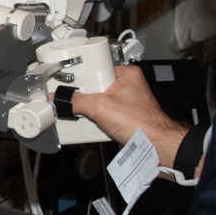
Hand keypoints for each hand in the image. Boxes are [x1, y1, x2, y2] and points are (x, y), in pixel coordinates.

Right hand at [69, 65, 187, 166]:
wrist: (156, 147)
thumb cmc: (142, 123)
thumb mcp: (101, 107)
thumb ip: (76, 101)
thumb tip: (59, 98)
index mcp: (127, 74)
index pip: (96, 67)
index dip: (81, 76)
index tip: (68, 82)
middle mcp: (128, 86)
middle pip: (95, 87)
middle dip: (84, 97)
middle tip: (76, 102)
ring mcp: (126, 103)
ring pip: (98, 103)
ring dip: (90, 112)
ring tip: (85, 115)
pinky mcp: (124, 118)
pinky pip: (104, 116)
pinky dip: (97, 122)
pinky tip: (93, 126)